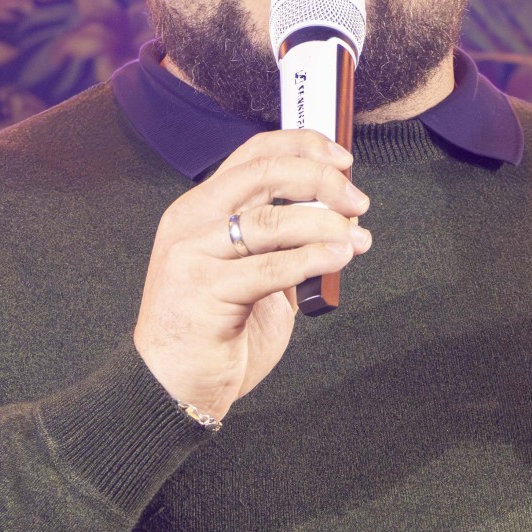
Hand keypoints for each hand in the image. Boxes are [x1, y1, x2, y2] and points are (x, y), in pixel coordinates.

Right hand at [134, 128, 371, 419]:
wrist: (174, 386)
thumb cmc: (215, 331)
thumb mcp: (248, 271)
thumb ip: (280, 241)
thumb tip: (338, 217)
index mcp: (199, 209)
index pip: (253, 152)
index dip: (303, 145)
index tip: (342, 159)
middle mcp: (191, 222)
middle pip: (264, 174)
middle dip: (321, 181)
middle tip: (357, 202)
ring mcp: (193, 254)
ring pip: (271, 220)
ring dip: (325, 226)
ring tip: (354, 240)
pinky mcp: (204, 291)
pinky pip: (270, 268)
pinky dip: (312, 259)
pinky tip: (336, 259)